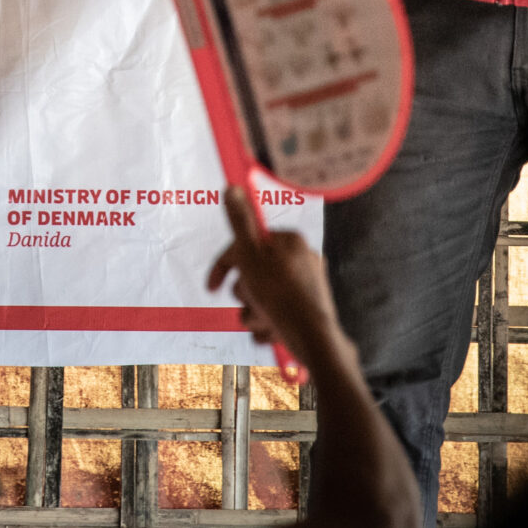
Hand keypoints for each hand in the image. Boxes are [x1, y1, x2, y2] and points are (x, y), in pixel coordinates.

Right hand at [204, 189, 350, 369]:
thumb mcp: (251, 256)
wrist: (314, 340)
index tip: (213, 289)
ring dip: (254, 314)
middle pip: (252, 274)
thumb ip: (240, 222)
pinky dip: (269, 325)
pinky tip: (273, 333)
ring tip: (264, 322)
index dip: (224, 267)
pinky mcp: (308, 309)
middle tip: (252, 302)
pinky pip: (276, 314)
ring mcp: (306, 286)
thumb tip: (232, 187)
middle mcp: (301, 259)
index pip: (246, 245)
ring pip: (262, 298)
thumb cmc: (281, 297)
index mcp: (288, 240)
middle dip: (245, 295)